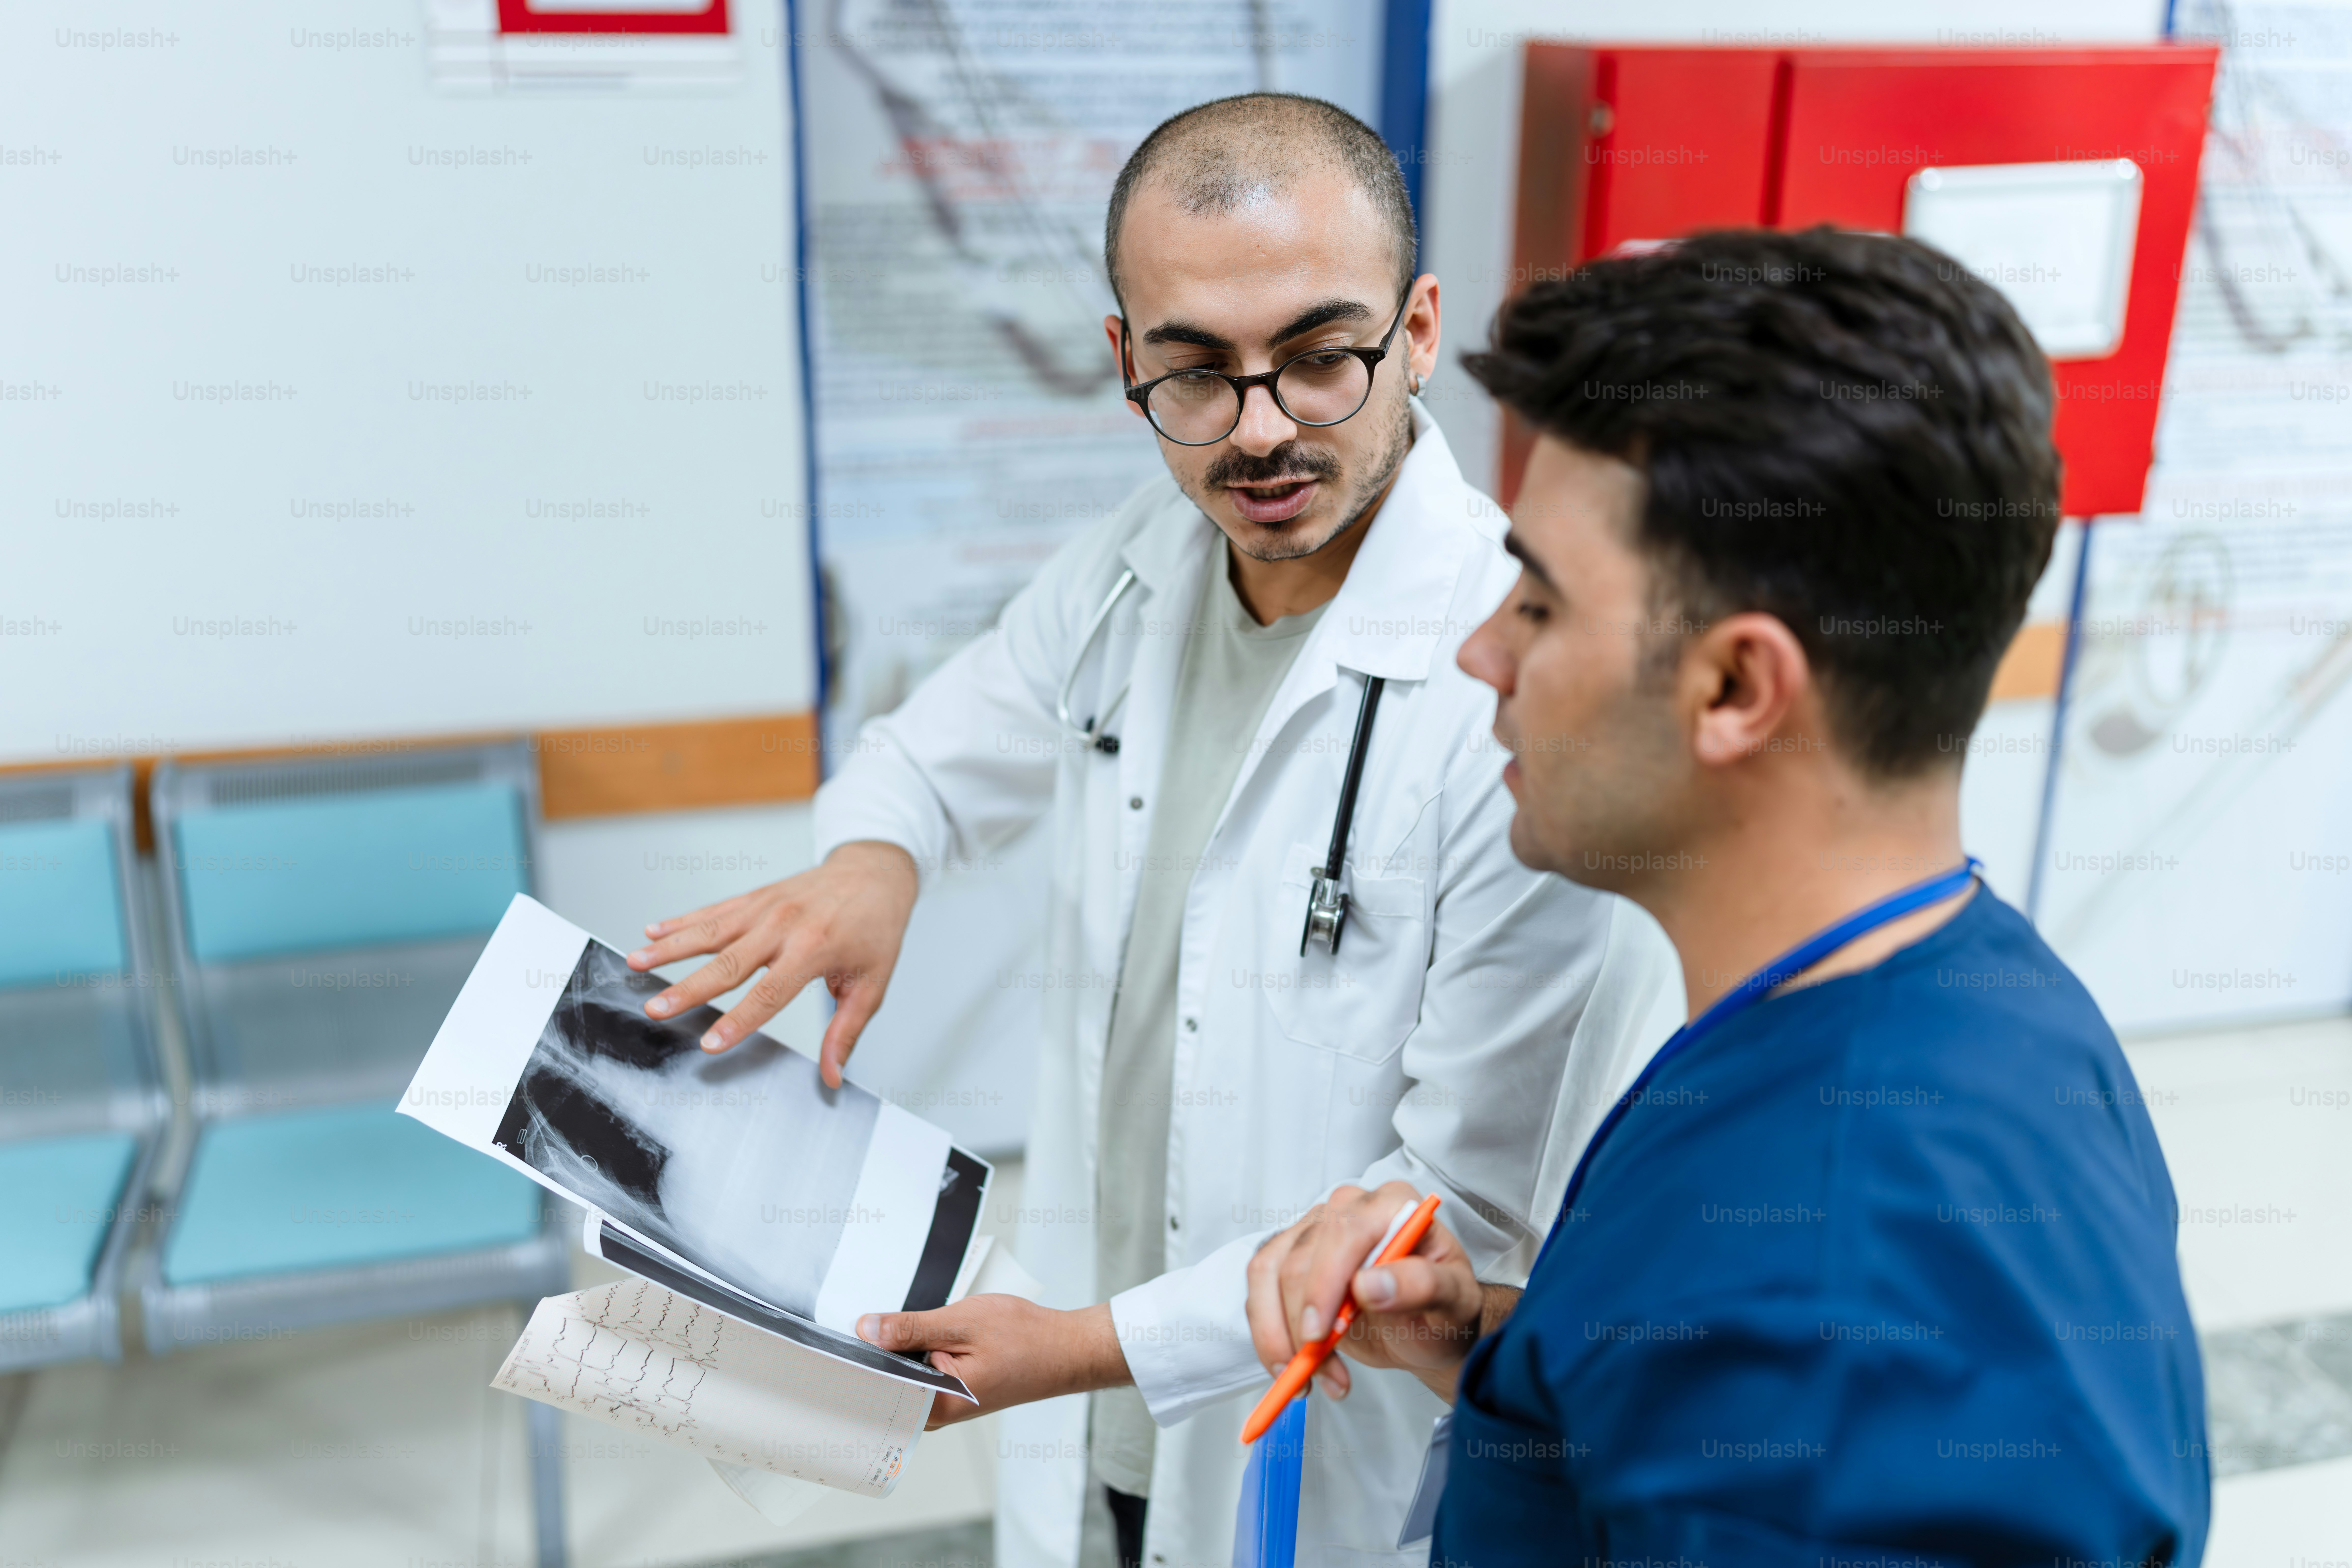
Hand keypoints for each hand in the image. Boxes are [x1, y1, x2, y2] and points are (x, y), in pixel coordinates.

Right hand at [628, 840, 918, 1086]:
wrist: (875, 873)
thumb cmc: (875, 930)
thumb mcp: (872, 984)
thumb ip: (847, 1031)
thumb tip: (832, 1076)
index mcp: (814, 950)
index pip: (770, 993)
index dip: (739, 1021)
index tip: (710, 1043)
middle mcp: (785, 926)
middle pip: (730, 964)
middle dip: (689, 988)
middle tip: (655, 1008)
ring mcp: (767, 908)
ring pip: (711, 931)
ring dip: (670, 949)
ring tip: (634, 962)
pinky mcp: (757, 896)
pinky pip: (714, 910)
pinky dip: (682, 921)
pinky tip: (652, 931)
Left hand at [856, 1297, 1129, 1429]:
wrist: (1065, 1348)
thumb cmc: (1026, 1339)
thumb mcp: (962, 1322)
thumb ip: (911, 1328)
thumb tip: (867, 1329)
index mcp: (938, 1405)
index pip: (878, 1393)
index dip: (853, 1366)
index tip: (832, 1344)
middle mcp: (938, 1413)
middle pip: (886, 1387)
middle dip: (872, 1355)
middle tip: (860, 1324)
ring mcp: (946, 1404)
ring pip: (903, 1378)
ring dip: (894, 1352)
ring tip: (888, 1325)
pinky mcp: (953, 1391)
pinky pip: (920, 1374)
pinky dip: (913, 1353)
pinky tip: (915, 1334)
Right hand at [1244, 1181, 1494, 1405]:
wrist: (1427, 1328)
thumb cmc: (1442, 1310)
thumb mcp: (1453, 1303)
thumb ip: (1422, 1286)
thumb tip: (1368, 1284)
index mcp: (1392, 1204)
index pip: (1345, 1232)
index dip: (1325, 1283)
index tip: (1319, 1335)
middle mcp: (1348, 1208)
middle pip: (1301, 1257)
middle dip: (1302, 1321)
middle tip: (1320, 1370)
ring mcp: (1314, 1229)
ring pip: (1269, 1273)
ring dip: (1279, 1334)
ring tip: (1308, 1378)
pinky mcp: (1290, 1256)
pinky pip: (1259, 1291)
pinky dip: (1269, 1335)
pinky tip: (1294, 1367)